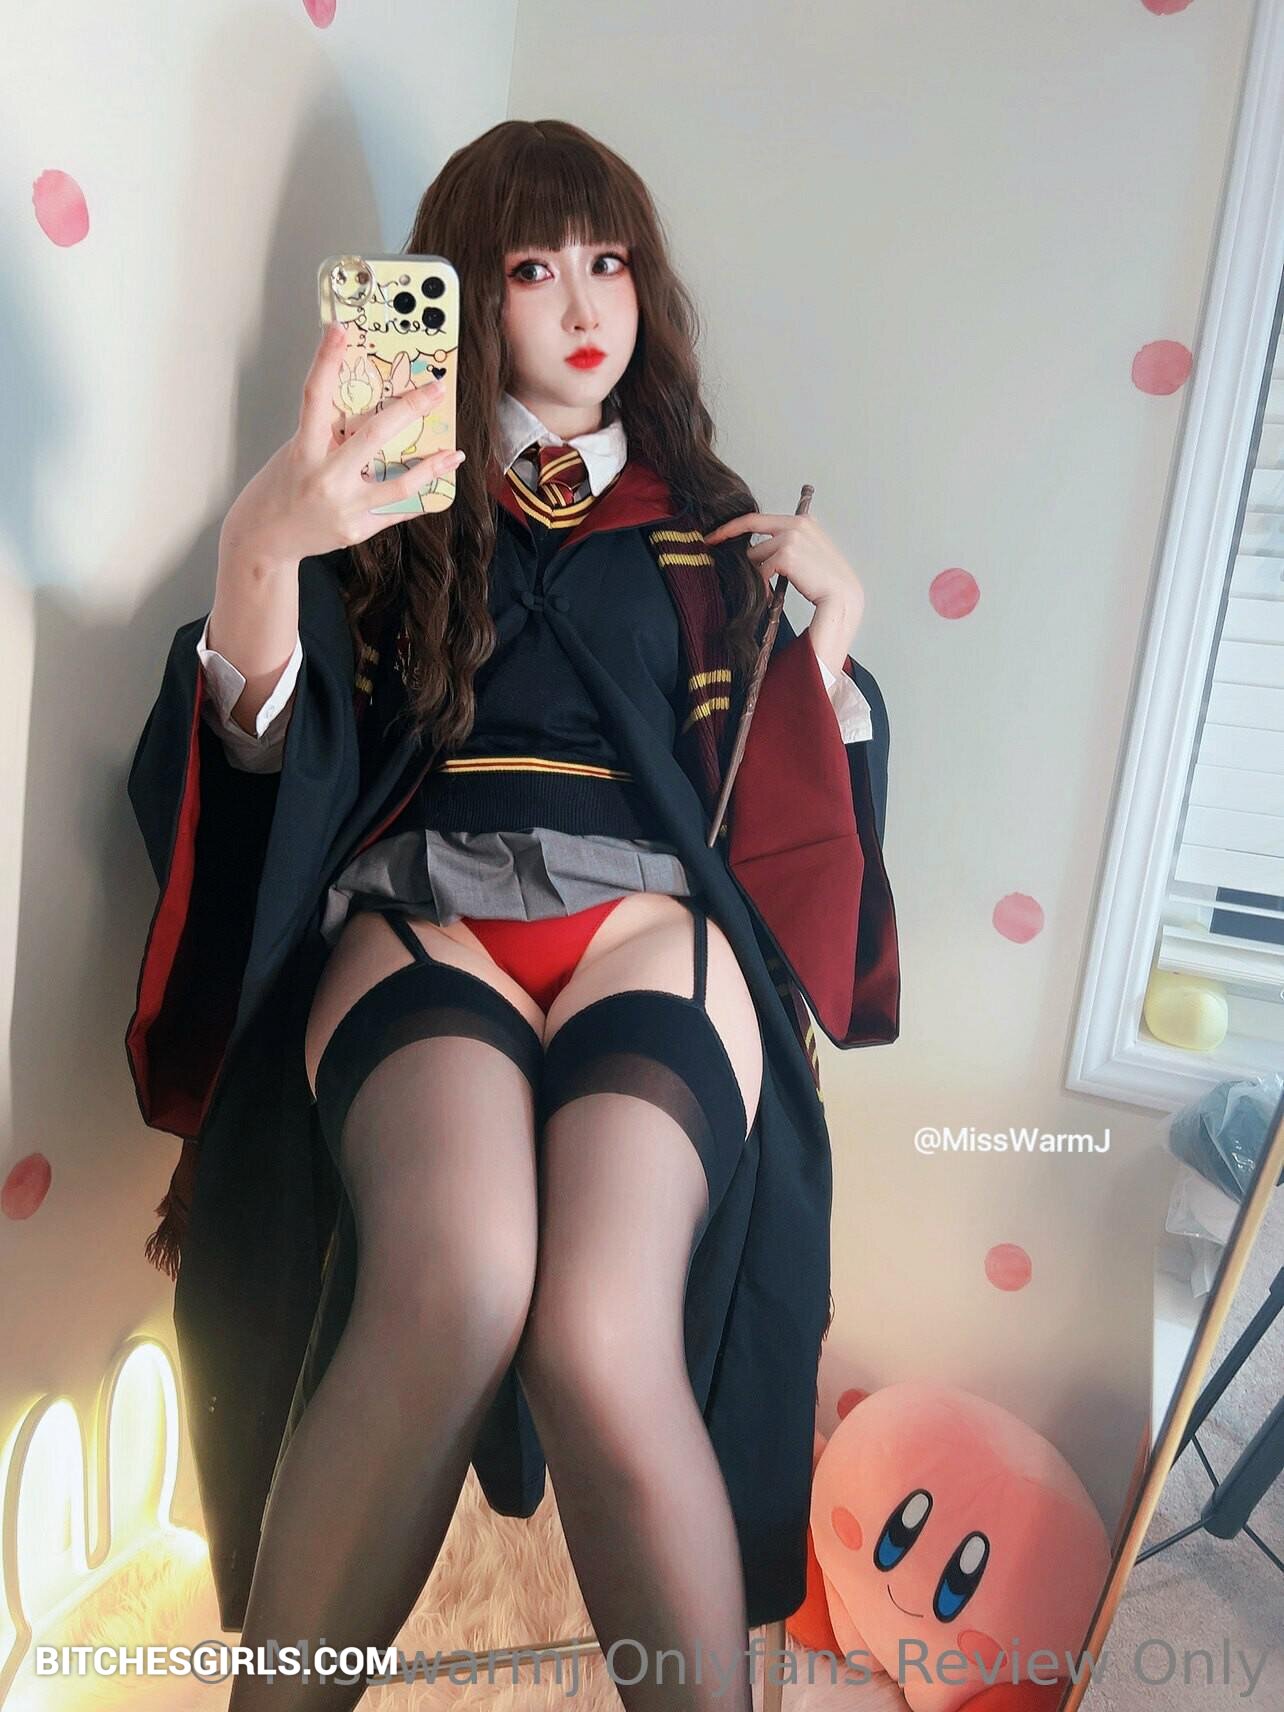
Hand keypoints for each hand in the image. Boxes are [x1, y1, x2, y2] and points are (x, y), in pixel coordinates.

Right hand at [222, 320, 465, 564]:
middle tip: (436, 390)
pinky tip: (436, 486)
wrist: (263, 539)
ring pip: (400, 483)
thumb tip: (368, 413)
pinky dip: (418, 498)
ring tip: (455, 454)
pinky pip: (396, 510)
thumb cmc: (279, 490)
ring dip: (432, 467)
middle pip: (375, 435)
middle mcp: (325, 477)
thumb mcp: (295, 454)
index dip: (326, 360)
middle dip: (409, 409)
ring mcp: (344, 506)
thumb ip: (327, 437)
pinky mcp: (356, 529)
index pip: (315, 397)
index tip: (340, 329)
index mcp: (303, 450)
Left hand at [701, 509, 865, 653]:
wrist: (842, 596)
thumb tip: (754, 551)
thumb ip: (787, 543)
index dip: (731, 526)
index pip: (757, 518)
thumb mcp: (809, 552)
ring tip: (772, 586)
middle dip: (732, 544)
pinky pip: (760, 570)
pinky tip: (773, 592)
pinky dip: (762, 584)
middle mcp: (796, 524)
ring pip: (755, 555)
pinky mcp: (786, 555)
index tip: (713, 535)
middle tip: (712, 549)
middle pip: (750, 532)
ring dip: (758, 572)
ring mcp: (791, 538)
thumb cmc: (825, 580)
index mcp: (802, 521)